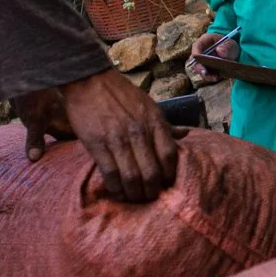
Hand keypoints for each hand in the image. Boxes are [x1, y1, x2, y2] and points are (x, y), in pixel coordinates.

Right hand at [14, 70, 179, 203]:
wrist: (90, 80)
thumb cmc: (121, 94)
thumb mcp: (149, 105)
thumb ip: (165, 124)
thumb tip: (185, 135)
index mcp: (154, 121)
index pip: (170, 156)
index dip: (169, 175)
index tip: (165, 183)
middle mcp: (139, 132)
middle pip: (152, 172)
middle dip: (152, 190)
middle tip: (149, 196)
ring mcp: (117, 139)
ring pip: (132, 178)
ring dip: (134, 193)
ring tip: (134, 197)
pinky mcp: (97, 145)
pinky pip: (110, 174)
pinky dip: (115, 188)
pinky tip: (117, 190)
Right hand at [185, 31, 239, 83]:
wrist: (231, 53)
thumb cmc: (229, 46)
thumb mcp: (231, 44)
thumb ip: (226, 46)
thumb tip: (219, 51)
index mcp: (204, 41)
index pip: (197, 46)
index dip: (196, 53)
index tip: (199, 59)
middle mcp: (200, 52)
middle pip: (195, 60)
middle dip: (199, 67)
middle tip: (205, 72)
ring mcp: (202, 62)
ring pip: (200, 69)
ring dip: (206, 74)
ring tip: (215, 77)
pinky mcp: (206, 69)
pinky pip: (206, 74)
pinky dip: (211, 77)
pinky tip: (217, 77)